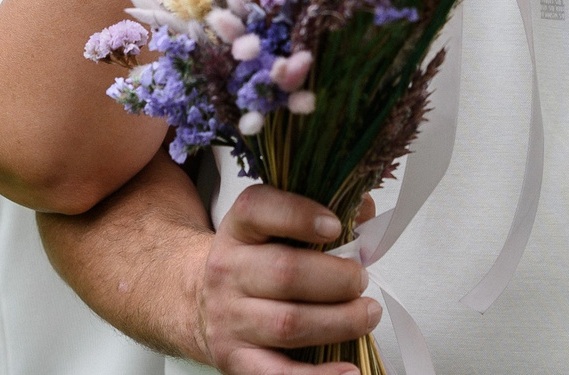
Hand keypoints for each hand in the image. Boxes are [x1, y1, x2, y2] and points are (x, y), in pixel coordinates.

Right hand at [192, 185, 379, 374]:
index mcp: (239, 228)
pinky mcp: (236, 359)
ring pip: (288, 323)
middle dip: (337, 278)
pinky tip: (348, 370)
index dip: (298, 214)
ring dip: (340, 321)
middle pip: (284, 272)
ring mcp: (229, 318)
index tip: (335, 226)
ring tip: (367, 315)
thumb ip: (321, 213)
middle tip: (361, 280)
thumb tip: (364, 210)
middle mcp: (227, 270)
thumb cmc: (255, 262)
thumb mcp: (275, 227)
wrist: (201, 302)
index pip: (259, 209)